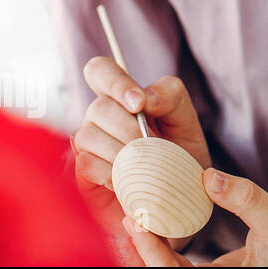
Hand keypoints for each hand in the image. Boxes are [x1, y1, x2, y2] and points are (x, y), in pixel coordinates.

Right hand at [72, 58, 211, 263]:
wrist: (180, 198)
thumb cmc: (181, 154)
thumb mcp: (186, 120)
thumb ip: (170, 97)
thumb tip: (144, 98)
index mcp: (121, 98)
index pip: (100, 70)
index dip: (115, 81)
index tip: (138, 103)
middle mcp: (98, 118)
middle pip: (98, 106)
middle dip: (130, 127)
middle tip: (153, 145)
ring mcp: (87, 146)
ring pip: (88, 135)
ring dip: (122, 151)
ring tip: (145, 166)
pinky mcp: (82, 176)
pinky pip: (87, 164)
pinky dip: (114, 173)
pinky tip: (129, 181)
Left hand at [124, 169, 267, 266]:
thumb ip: (244, 198)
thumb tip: (208, 176)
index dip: (151, 250)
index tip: (138, 221)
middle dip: (147, 250)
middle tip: (133, 216)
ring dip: (158, 250)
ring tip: (145, 220)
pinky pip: (192, 267)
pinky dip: (176, 250)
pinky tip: (171, 226)